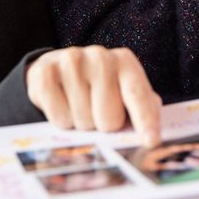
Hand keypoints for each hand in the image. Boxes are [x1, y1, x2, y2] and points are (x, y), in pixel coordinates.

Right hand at [26, 45, 161, 145]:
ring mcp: (71, 61)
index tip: (151, 141)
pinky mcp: (46, 72)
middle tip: (97, 113)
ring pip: (82, 120)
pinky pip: (58, 117)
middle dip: (103, 125)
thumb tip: (152, 135)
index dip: (145, 120)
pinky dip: (60, 120)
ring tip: (79, 106)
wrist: (59, 68)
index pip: (138, 95)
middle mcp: (100, 57)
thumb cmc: (99, 87)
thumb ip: (142, 109)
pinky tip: (63, 104)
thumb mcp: (123, 92)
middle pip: (109, 118)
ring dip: (81, 123)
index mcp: (125, 62)